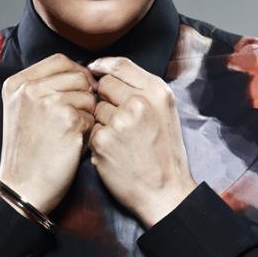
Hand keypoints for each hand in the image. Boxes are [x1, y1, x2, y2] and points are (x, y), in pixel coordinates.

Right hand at [0, 53, 96, 214]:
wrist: (22, 187)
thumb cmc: (28, 150)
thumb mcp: (21, 109)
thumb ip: (43, 86)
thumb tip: (82, 72)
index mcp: (17, 83)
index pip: (59, 60)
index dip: (76, 72)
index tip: (81, 88)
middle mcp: (30, 88)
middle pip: (77, 75)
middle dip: (85, 94)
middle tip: (77, 115)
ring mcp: (48, 102)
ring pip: (88, 94)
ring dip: (88, 112)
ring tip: (71, 130)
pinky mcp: (67, 119)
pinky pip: (91, 115)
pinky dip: (88, 130)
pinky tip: (73, 142)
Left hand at [87, 56, 196, 227]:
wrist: (166, 192)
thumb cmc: (164, 150)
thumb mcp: (164, 109)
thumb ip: (140, 86)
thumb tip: (104, 66)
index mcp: (156, 92)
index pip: (120, 65)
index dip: (105, 66)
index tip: (97, 70)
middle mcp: (138, 103)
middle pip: (105, 84)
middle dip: (107, 97)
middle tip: (121, 118)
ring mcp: (119, 122)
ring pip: (96, 107)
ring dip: (103, 120)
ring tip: (121, 138)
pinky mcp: (103, 141)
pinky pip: (92, 128)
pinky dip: (99, 139)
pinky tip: (114, 151)